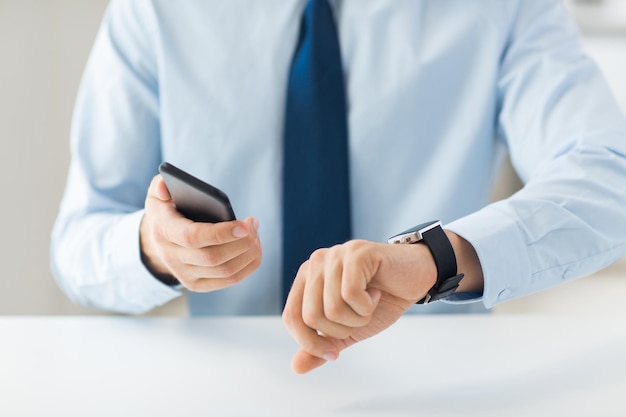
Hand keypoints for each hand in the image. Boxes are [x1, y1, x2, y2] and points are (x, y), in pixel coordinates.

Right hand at [140, 175, 261, 291]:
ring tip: (256, 234)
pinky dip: (248, 266)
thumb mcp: (157, 195)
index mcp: (164, 232)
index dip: (221, 233)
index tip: (244, 225)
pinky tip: (254, 250)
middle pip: (213, 257)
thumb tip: (163, 185)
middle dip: (242, 242)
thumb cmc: (166, 211)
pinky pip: (228, 280)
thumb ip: (160, 187)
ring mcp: (184, 275)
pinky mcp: (197, 285)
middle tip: (253, 224)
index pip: (193, 237)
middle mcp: (172, 258)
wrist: (158, 241)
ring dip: (248, 253)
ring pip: (225, 271)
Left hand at [282, 239, 436, 373]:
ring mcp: (335, 255)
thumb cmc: (380, 301)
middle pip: (311, 316)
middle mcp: (315, 262)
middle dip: (340, 331)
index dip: (311, 343)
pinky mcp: (356, 252)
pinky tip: (376, 293)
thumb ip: (322, 345)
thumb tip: (295, 368)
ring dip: (357, 318)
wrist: (415, 279)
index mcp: (306, 278)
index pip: (291, 317)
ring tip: (369, 303)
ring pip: (332, 308)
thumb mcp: (348, 330)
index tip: (335, 353)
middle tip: (359, 318)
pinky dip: (367, 305)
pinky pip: (350, 294)